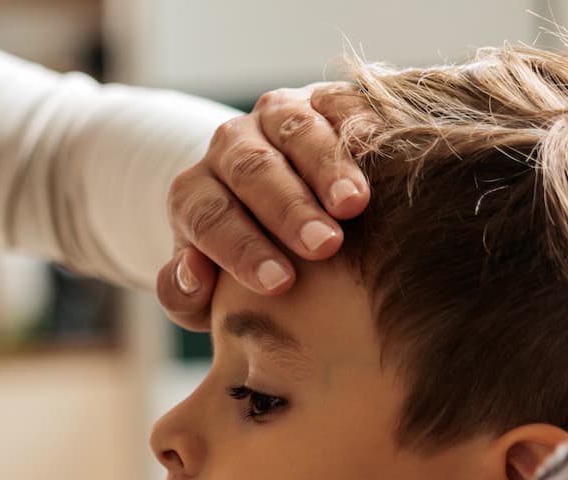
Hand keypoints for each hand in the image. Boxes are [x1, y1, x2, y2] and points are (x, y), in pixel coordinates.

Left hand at [159, 82, 369, 330]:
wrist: (275, 208)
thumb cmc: (243, 262)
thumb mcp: (202, 293)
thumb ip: (183, 295)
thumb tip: (192, 273)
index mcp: (193, 191)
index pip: (209, 217)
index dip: (242, 248)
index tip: (278, 284)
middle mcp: (229, 145)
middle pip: (252, 170)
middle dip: (289, 209)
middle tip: (324, 246)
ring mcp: (276, 115)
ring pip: (296, 131)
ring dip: (327, 168)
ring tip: (353, 205)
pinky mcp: (322, 96)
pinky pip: (340, 102)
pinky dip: (360, 128)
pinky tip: (385, 159)